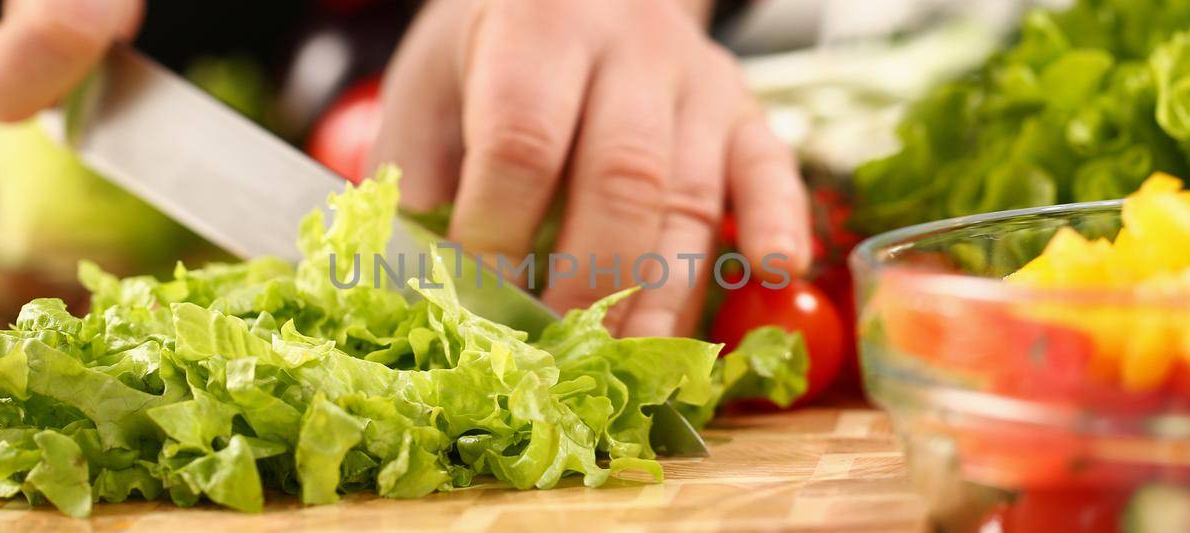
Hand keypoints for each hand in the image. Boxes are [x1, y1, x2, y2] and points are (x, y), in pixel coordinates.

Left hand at [370, 0, 810, 336]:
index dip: (498, 239)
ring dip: (663, 295)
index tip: (474, 312)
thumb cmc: (494, 51)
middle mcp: (629, 50)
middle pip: (621, 177)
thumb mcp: (431, 89)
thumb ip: (417, 180)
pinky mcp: (744, 110)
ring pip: (692, 196)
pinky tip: (772, 273)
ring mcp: (696, 82)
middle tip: (554, 358)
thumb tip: (412, 293)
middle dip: (586, 283)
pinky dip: (777, 223)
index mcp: (536, 32)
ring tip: (631, 369)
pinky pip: (771, 170)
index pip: (522, 145)